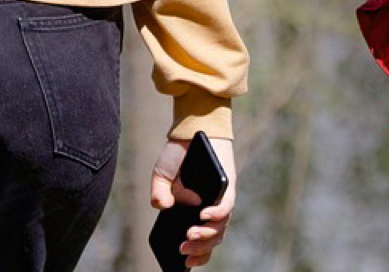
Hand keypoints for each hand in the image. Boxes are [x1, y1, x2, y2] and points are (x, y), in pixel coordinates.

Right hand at [149, 135, 236, 267]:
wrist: (191, 130)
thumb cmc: (178, 155)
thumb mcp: (161, 176)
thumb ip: (158, 193)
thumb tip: (164, 207)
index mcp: (194, 213)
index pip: (201, 242)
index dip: (196, 255)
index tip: (184, 264)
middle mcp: (211, 210)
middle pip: (212, 239)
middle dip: (198, 248)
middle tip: (184, 250)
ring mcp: (222, 200)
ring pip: (221, 228)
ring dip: (206, 235)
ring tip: (190, 235)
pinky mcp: (229, 188)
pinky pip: (226, 206)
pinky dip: (216, 214)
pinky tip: (203, 215)